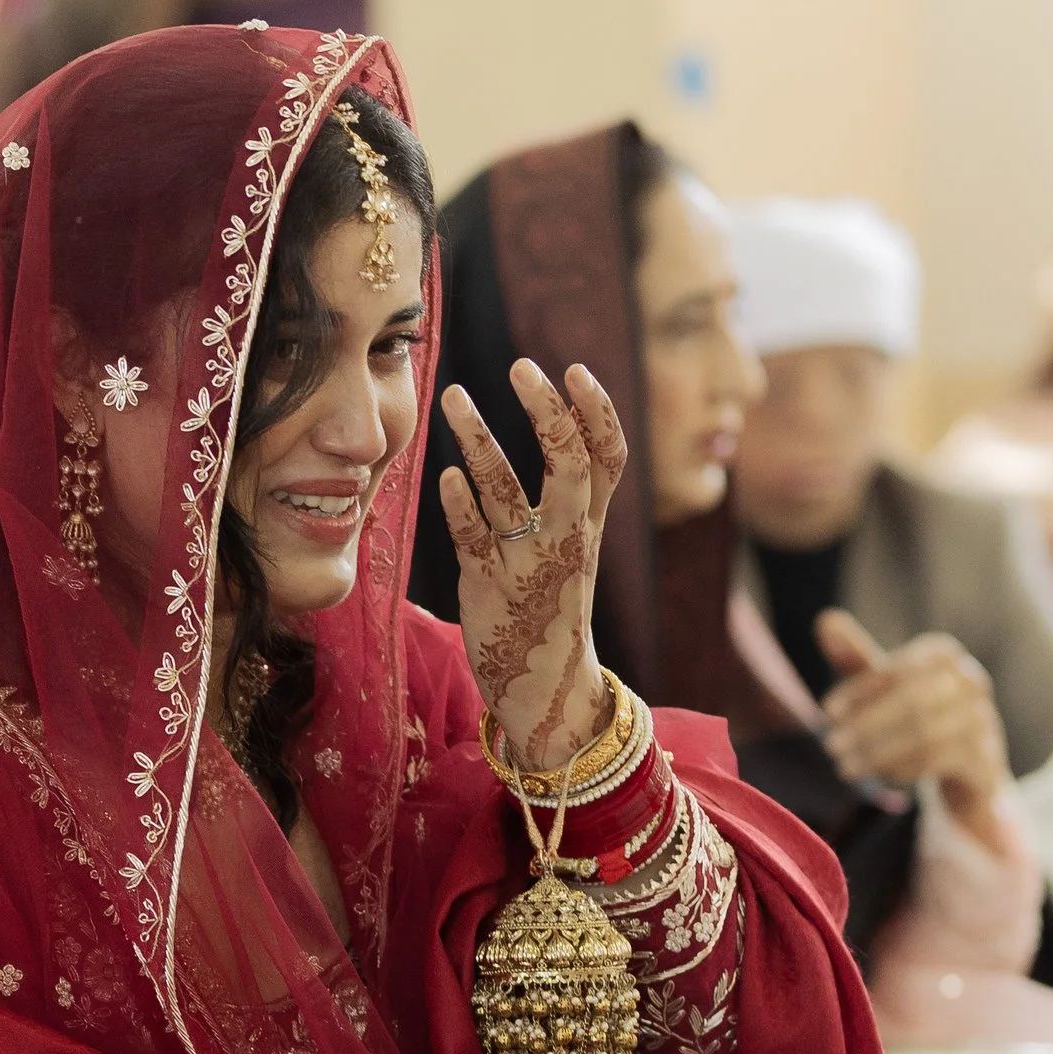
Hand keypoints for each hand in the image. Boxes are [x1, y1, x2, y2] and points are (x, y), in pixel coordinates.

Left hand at [437, 359, 628, 773]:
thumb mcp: (577, 541)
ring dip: (480, 441)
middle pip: (568, 465)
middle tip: (522, 366)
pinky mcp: (488, 587)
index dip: (596, 412)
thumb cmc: (554, 599)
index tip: (573, 368)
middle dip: (548, 413)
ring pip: (508, 494)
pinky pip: (474, 541)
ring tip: (452, 396)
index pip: (607, 457)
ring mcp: (526, 562)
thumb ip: (576, 486)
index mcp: (589, 522)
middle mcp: (565, 537)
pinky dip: (461, 507)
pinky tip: (444, 476)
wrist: (547, 687)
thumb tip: (566, 415)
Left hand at [817, 611, 1012, 844]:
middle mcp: (970, 680)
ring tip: (847, 767)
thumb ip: (855, 655)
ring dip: (877, 753)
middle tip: (832, 746)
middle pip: (911, 702)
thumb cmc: (916, 709)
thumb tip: (826, 620)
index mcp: (943, 653)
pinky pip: (937, 761)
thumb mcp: (884, 682)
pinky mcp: (984, 754)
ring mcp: (982, 717)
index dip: (860, 691)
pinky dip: (902, 769)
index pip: (897, 669)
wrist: (966, 761)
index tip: (828, 713)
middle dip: (866, 726)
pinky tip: (879, 776)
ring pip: (923, 735)